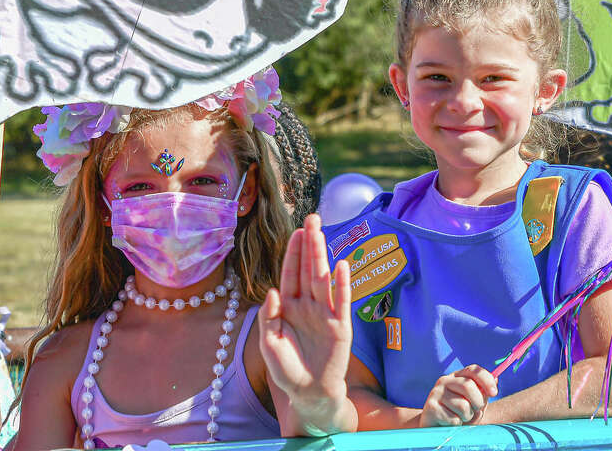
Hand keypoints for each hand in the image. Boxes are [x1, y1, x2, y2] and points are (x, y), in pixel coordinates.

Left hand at [259, 213, 353, 432]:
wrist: (309, 393)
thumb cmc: (287, 369)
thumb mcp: (269, 345)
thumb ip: (269, 318)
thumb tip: (272, 291)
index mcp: (289, 307)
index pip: (291, 274)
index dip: (294, 253)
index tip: (296, 231)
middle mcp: (307, 305)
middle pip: (308, 269)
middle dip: (310, 244)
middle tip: (312, 219)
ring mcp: (325, 314)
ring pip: (323, 279)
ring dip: (322, 256)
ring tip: (321, 233)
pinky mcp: (340, 327)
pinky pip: (341, 301)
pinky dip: (342, 284)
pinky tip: (342, 266)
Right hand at [420, 365, 496, 426]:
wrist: (438, 429)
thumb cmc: (459, 414)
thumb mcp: (474, 403)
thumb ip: (484, 391)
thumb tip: (496, 377)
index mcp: (457, 377)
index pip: (472, 370)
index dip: (486, 379)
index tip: (494, 393)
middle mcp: (444, 381)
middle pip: (468, 386)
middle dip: (477, 403)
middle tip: (474, 411)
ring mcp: (436, 393)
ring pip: (463, 405)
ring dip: (467, 417)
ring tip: (461, 418)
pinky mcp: (431, 408)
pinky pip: (454, 419)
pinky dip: (457, 425)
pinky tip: (450, 423)